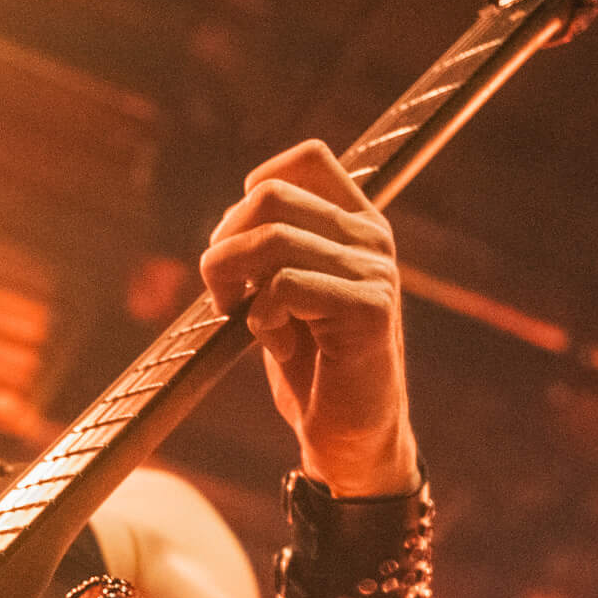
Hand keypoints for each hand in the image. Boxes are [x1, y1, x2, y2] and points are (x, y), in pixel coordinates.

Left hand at [198, 139, 416, 496]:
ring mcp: (374, 272)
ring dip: (233, 279)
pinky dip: (260, 317)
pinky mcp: (369, 310)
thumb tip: (230, 222)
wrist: (349, 438)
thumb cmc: (311, 370)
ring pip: (273, 240)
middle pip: (273, 196)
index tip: (238, 239)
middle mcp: (371, 238)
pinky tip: (274, 343)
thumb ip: (271, 253)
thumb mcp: (286, 299)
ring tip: (241, 317)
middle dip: (225, 242)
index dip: (256, 187)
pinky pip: (286, 286)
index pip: (307, 159)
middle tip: (222, 291)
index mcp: (355, 225)